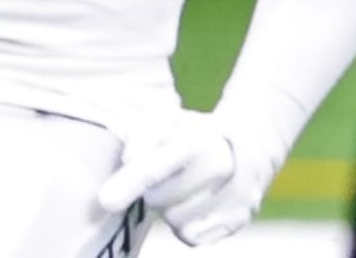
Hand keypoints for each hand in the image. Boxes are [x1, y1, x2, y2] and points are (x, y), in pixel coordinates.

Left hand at [98, 110, 262, 246]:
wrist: (250, 144)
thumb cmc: (195, 131)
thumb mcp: (168, 119)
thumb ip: (142, 135)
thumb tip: (129, 161)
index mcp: (198, 139)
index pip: (156, 166)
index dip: (129, 183)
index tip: (105, 200)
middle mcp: (220, 169)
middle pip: (158, 199)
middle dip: (153, 189)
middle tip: (167, 171)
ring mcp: (232, 199)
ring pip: (174, 222)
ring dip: (170, 208)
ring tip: (185, 185)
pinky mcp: (236, 223)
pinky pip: (192, 237)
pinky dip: (187, 224)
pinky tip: (196, 202)